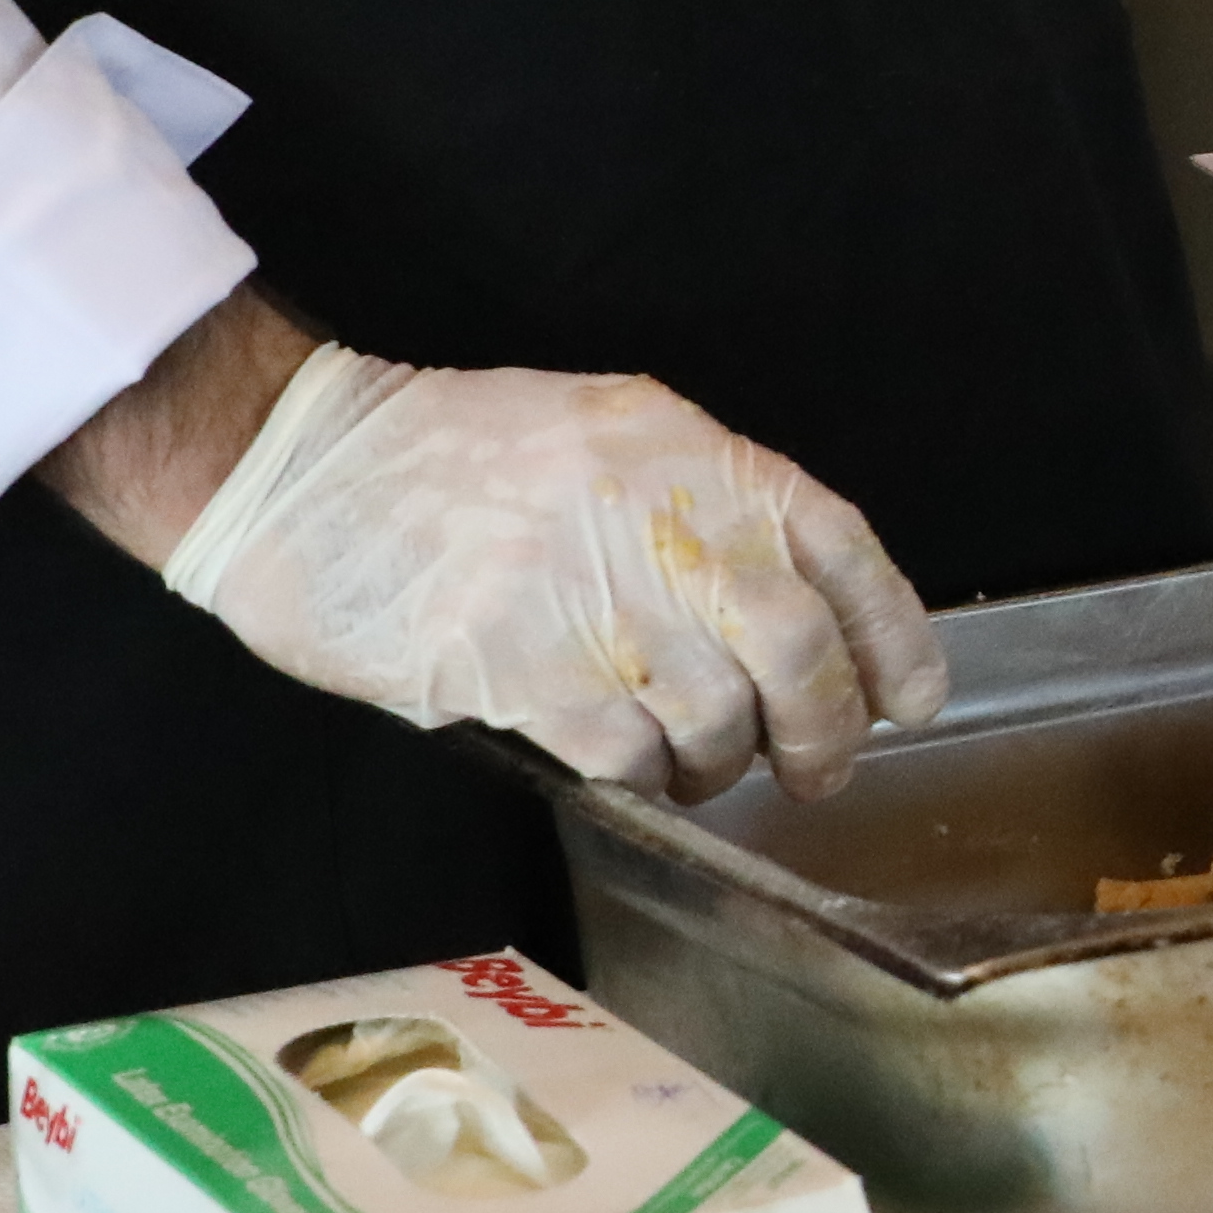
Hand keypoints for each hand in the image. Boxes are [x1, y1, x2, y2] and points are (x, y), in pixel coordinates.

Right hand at [158, 347, 946, 802]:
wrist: (301, 468)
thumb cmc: (452, 457)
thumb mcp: (606, 436)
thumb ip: (704, 506)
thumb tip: (796, 607)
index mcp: (695, 453)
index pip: (844, 553)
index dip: (896, 640)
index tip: (910, 699)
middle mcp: (663, 521)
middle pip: (799, 653)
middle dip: (825, 729)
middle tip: (817, 766)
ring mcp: (594, 599)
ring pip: (719, 719)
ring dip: (723, 764)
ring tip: (700, 766)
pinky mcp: (522, 671)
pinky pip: (628, 755)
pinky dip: (643, 776)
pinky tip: (626, 765)